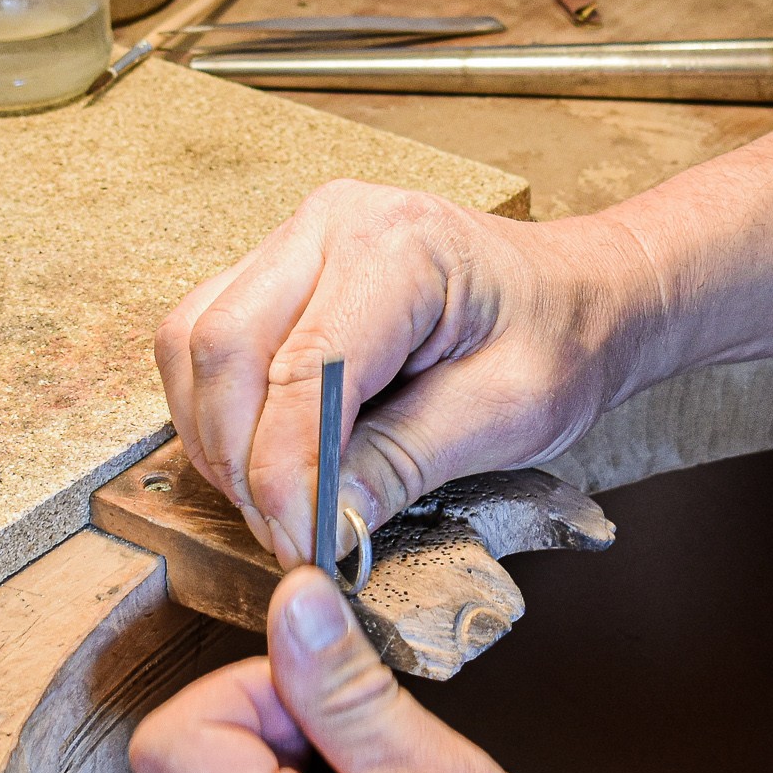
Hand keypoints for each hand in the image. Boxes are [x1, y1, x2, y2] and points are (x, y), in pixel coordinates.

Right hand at [154, 180, 657, 566]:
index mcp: (399, 247)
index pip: (301, 371)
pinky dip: (217, 412)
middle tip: (285, 534)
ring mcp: (294, 242)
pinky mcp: (276, 272)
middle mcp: (329, 225)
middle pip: (222, 346)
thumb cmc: (558, 339)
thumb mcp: (505, 414)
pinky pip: (204, 340)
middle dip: (240, 460)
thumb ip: (404, 463)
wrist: (578, 296)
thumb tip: (321, 521)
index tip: (302, 547)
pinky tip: (266, 459)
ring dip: (217, 438)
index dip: (287, 475)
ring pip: (194, 342)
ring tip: (277, 502)